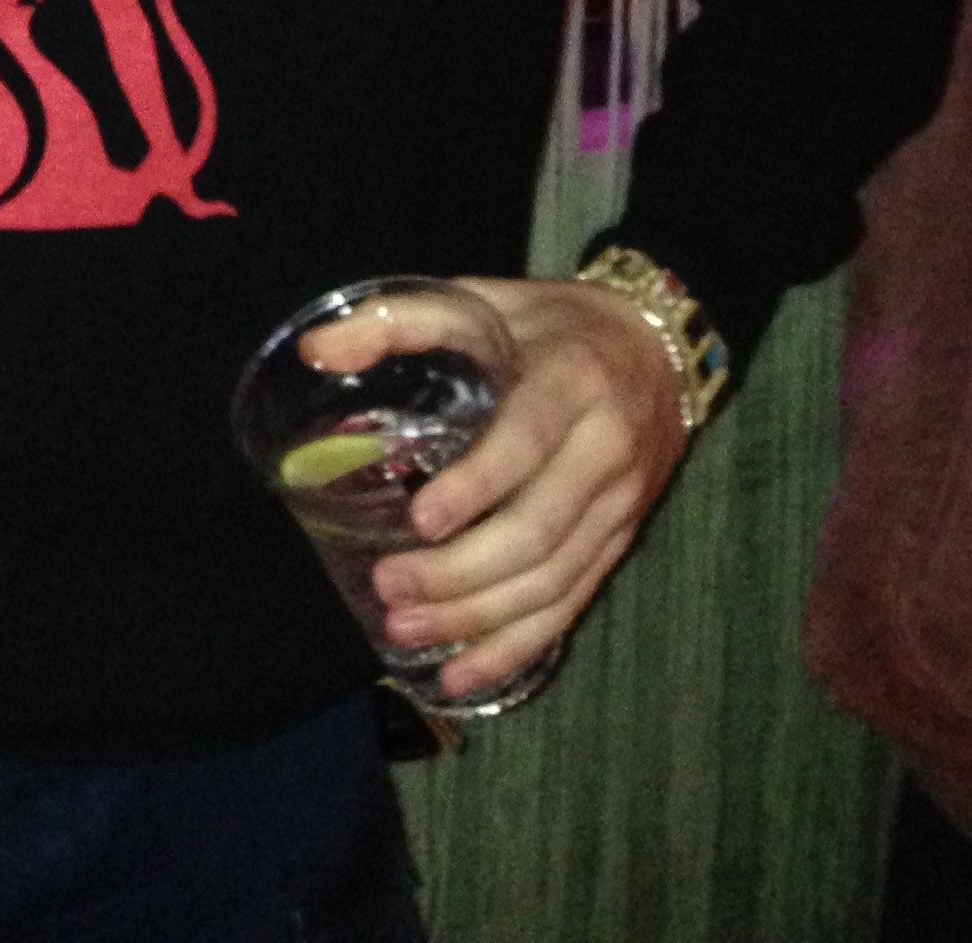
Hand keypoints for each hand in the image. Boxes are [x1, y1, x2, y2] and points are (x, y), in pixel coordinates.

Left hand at [301, 275, 686, 697]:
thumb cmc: (551, 325)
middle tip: (390, 587)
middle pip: (538, 531)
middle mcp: (606, 448)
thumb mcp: (483, 298)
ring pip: (554, 581)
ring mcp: (620, 504)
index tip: (420, 519)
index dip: (479, 486)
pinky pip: (572, 605)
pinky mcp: (620, 542)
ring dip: (479, 618)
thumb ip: (400, 319)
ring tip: (407, 630)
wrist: (657, 347)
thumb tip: (315, 350)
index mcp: (573, 380)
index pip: (528, 442)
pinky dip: (518, 647)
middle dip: (462, 573)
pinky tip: (465, 674)